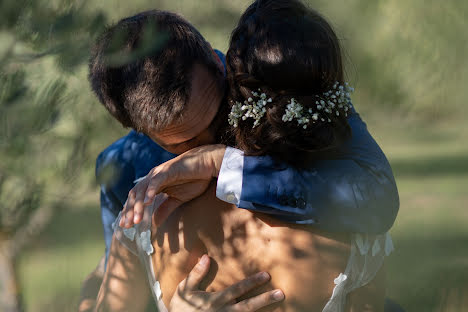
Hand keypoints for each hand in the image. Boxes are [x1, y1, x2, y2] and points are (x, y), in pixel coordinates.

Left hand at [120, 144, 225, 227]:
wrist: (208, 164)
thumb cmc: (195, 179)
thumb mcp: (178, 199)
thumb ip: (165, 208)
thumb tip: (155, 224)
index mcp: (153, 184)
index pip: (137, 199)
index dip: (129, 212)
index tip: (125, 226)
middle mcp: (152, 178)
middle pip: (135, 195)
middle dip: (129, 211)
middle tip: (126, 226)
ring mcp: (159, 173)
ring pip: (143, 190)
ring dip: (138, 205)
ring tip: (136, 219)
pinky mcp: (168, 170)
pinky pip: (156, 181)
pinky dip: (150, 191)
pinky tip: (147, 202)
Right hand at [169, 255, 284, 311]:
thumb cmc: (181, 309)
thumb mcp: (184, 290)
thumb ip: (196, 274)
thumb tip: (206, 256)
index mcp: (215, 300)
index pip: (237, 289)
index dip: (252, 282)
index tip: (266, 275)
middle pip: (248, 306)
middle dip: (264, 299)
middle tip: (280, 293)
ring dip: (262, 311)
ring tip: (279, 305)